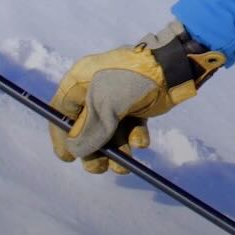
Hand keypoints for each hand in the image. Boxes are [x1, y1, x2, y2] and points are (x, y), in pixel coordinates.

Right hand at [49, 21, 223, 173]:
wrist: (172, 67)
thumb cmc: (130, 81)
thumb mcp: (104, 105)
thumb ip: (89, 131)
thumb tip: (75, 151)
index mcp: (80, 81)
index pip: (61, 111)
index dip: (61, 136)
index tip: (68, 158)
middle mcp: (95, 90)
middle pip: (85, 128)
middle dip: (93, 151)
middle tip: (100, 167)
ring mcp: (117, 98)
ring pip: (110, 132)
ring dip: (116, 151)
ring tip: (124, 163)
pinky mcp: (137, 105)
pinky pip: (130, 127)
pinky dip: (135, 138)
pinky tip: (142, 141)